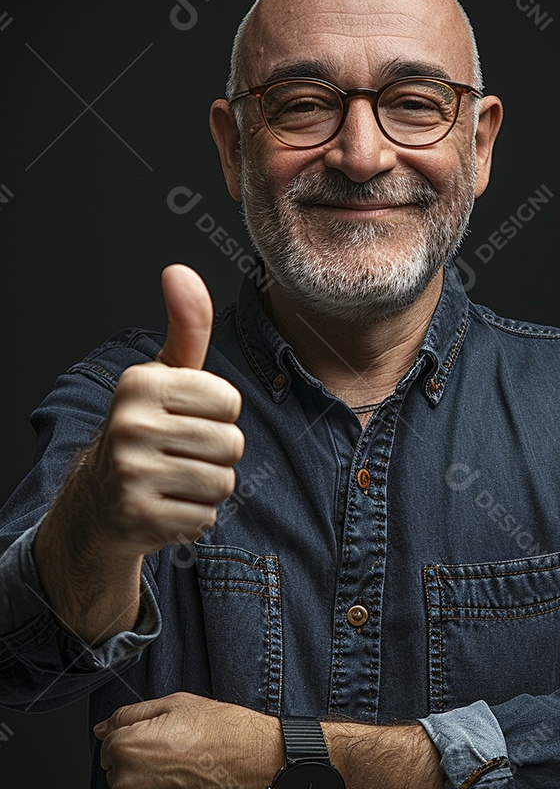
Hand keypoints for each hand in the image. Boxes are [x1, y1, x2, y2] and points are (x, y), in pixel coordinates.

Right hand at [93, 265, 244, 558]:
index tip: (186, 418)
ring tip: (175, 479)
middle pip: (231, 444)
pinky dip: (194, 517)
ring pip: (222, 482)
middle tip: (180, 454)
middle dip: (216, 453)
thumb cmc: (147, 429)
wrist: (100, 501)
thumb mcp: (166, 376)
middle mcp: (129, 425)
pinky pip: (205, 517)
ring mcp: (131, 473)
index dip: (218, 414)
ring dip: (207, 486)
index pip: (229, 401)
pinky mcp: (138, 517)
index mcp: (141, 384)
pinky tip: (166, 506)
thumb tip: (179, 271)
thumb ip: (186, 327)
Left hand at [94, 692, 283, 788]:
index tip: (170, 745)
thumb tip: (101, 728)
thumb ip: (131, 715)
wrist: (267, 772)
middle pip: (124, 777)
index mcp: (128, 748)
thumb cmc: (228, 734)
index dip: (143, 742)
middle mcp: (128, 786)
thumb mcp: (179, 705)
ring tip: (196, 781)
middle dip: (146, 770)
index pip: (113, 748)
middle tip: (187, 761)